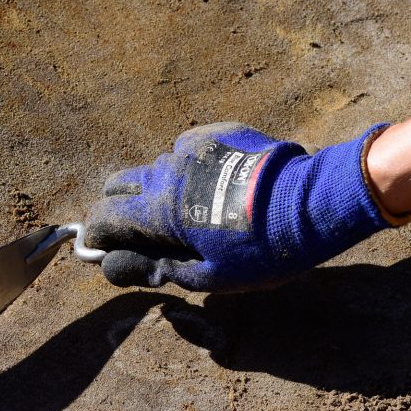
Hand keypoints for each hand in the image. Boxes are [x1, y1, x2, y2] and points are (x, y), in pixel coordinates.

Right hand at [85, 122, 403, 291]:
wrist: (313, 204)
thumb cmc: (262, 250)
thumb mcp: (209, 276)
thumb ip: (158, 268)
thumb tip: (118, 265)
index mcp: (159, 209)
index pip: (103, 216)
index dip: (98, 236)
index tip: (105, 248)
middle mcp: (168, 169)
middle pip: (120, 184)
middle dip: (121, 207)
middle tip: (144, 232)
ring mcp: (194, 146)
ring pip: (158, 166)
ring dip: (161, 188)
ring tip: (193, 212)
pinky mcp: (221, 133)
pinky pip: (191, 150)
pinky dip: (193, 169)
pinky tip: (220, 188)